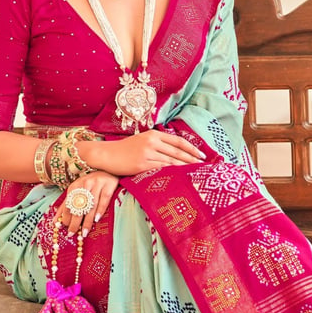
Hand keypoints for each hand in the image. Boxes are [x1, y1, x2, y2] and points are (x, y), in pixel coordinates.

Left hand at [55, 170, 117, 237]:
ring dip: (87, 220)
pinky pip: (104, 200)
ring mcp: (97, 184)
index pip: (68, 204)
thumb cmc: (91, 183)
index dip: (66, 217)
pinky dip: (100, 210)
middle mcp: (85, 184)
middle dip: (74, 222)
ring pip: (91, 205)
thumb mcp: (77, 191)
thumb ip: (67, 205)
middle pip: (78, 206)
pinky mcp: (108, 185)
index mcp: (75, 186)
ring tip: (84, 232)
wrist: (109, 170)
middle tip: (72, 233)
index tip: (65, 229)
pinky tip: (97, 219)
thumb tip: (55, 220)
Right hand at [82, 129, 205, 175]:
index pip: (178, 141)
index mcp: (153, 134)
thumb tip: (176, 151)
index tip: (202, 156)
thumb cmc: (125, 150)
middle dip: (193, 160)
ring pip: (172, 161)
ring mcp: (147, 153)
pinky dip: (172, 173)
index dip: (192, 148)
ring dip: (185, 168)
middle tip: (204, 167)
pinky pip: (161, 169)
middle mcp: (152, 141)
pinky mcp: (142, 164)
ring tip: (196, 174)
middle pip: (178, 151)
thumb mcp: (142, 141)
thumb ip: (158, 143)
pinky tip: (180, 178)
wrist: (107, 155)